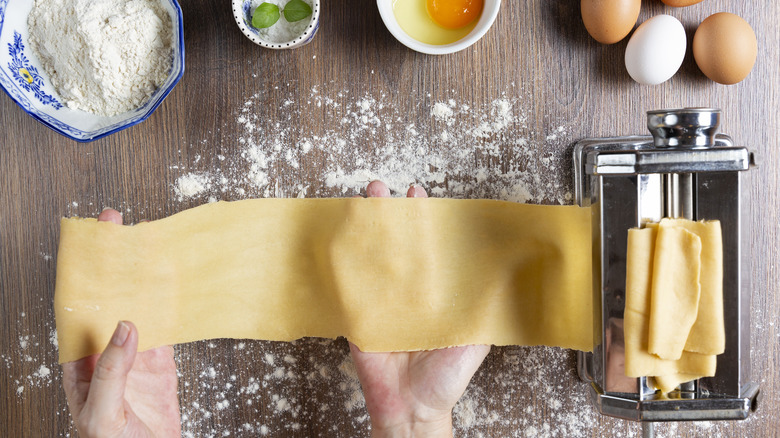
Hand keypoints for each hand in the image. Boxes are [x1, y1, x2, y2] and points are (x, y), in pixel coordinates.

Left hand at [61, 209, 179, 437]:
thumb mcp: (102, 414)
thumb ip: (112, 371)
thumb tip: (126, 325)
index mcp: (80, 365)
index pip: (78, 309)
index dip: (83, 272)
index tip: (93, 240)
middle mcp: (105, 355)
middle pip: (107, 300)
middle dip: (113, 264)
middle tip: (120, 227)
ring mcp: (134, 358)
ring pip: (138, 308)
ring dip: (144, 280)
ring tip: (150, 248)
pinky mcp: (160, 366)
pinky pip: (165, 329)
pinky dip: (172, 306)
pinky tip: (175, 286)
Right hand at [349, 181, 490, 437]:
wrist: (414, 407)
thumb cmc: (446, 379)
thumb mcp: (476, 339)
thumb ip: (486, 309)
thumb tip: (506, 276)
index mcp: (432, 293)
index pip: (426, 247)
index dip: (423, 220)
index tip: (420, 194)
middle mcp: (405, 292)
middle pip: (395, 245)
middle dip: (389, 214)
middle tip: (385, 190)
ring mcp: (380, 302)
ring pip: (371, 258)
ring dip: (365, 229)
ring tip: (363, 201)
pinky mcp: (359, 318)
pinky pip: (350, 288)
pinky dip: (344, 263)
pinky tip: (341, 240)